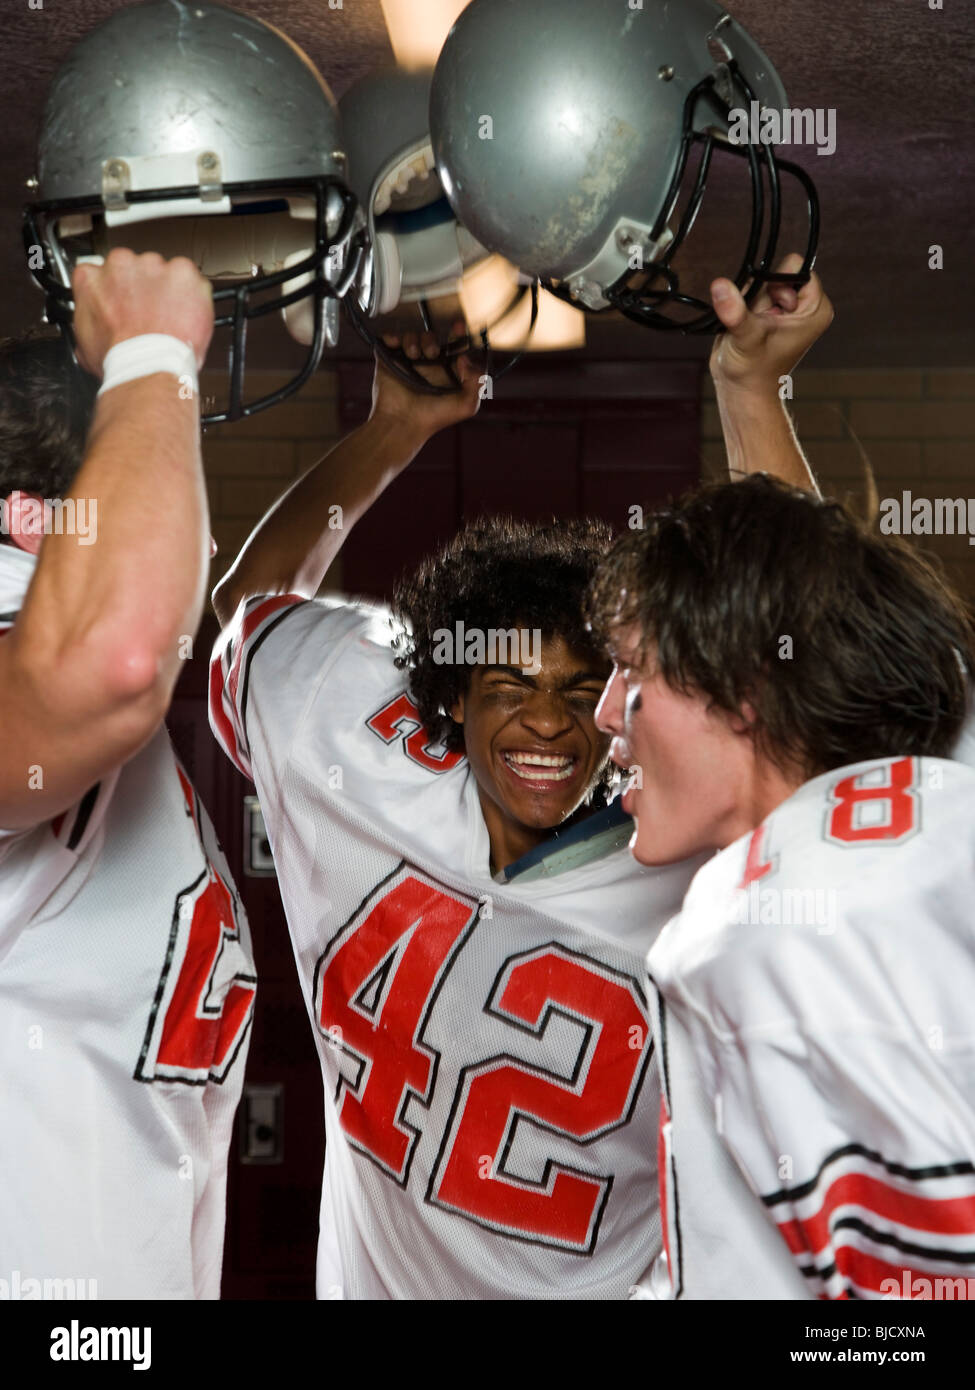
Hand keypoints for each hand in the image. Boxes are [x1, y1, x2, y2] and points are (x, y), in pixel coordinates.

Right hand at [72, 247, 214, 377]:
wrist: (150, 368)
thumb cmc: (121, 360)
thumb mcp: (86, 342)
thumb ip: (90, 316)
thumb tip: (97, 322)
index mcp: (91, 278)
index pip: (102, 272)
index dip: (117, 289)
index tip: (125, 302)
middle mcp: (120, 264)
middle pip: (135, 267)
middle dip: (143, 287)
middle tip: (150, 315)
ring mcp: (152, 265)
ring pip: (164, 271)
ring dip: (169, 290)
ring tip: (171, 319)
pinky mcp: (183, 272)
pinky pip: (192, 278)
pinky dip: (194, 294)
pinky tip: (188, 316)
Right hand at [370, 319, 481, 440]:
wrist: (403, 423)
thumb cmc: (434, 418)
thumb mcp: (466, 405)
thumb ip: (477, 382)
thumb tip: (465, 358)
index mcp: (446, 370)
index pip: (453, 345)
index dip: (458, 334)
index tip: (458, 326)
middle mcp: (427, 364)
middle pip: (431, 337)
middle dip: (431, 340)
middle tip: (431, 353)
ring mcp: (407, 361)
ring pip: (411, 336)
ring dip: (413, 340)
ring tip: (413, 355)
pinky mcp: (389, 360)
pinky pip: (389, 338)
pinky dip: (392, 337)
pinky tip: (395, 344)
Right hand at [708, 252, 832, 393]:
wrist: (741, 390)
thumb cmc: (753, 372)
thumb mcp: (748, 338)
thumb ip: (736, 311)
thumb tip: (720, 285)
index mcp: (815, 309)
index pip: (798, 269)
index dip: (777, 284)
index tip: (770, 311)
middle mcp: (804, 305)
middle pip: (777, 272)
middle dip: (761, 294)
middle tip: (759, 322)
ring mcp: (785, 307)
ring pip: (761, 281)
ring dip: (749, 301)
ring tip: (751, 327)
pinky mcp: (768, 311)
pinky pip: (751, 291)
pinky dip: (742, 304)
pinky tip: (744, 327)